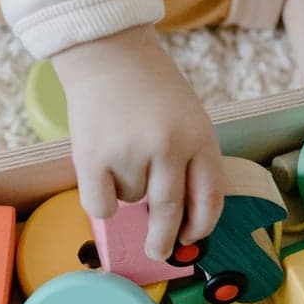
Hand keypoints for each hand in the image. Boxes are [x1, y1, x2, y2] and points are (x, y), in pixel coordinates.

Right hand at [52, 25, 225, 259]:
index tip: (190, 239)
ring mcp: (131, 152)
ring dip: (125, 188)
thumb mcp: (187, 114)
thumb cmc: (148, 83)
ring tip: (119, 148)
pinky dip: (101, 199)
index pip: (209, 198)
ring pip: (131, 200)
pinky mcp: (94, 156)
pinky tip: (99, 174)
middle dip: (163, 239)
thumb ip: (188, 158)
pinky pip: (100, 205)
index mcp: (200, 136)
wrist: (106, 51)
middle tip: (158, 252)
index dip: (201, 227)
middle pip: (169, 211)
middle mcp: (169, 147)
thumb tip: (176, 216)